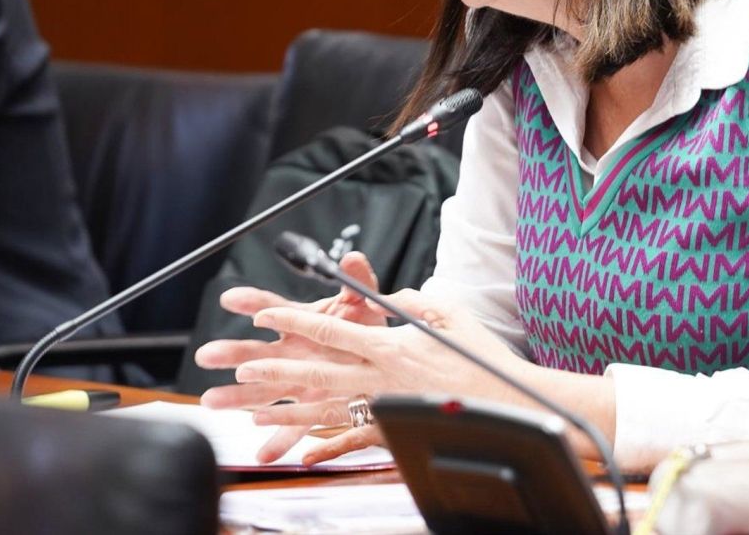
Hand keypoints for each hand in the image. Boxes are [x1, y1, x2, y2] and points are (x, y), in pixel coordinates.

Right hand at [195, 250, 386, 460]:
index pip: (271, 307)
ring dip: (237, 396)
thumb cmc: (366, 328)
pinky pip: (294, 426)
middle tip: (207, 354)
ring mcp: (297, 380)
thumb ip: (356, 282)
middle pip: (256, 351)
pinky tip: (263, 452)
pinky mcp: (311, 406)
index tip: (230, 298)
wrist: (381, 359)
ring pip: (262, 389)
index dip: (252, 302)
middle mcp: (292, 352)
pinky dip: (279, 440)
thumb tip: (351, 258)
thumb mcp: (362, 303)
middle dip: (230, 352)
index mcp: (301, 323)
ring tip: (210, 400)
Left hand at [237, 290, 531, 462]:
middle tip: (243, 368)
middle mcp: (380, 378)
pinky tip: (304, 451)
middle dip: (276, 369)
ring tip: (255, 408)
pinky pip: (354, 438)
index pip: (331, 330)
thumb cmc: (480, 355)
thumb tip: (390, 298)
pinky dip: (327, 446)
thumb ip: (412, 300)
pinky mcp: (397, 429)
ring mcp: (385, 407)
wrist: (506, 401)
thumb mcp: (448, 311)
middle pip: (317, 372)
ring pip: (326, 408)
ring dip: (288, 409)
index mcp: (389, 345)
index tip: (264, 314)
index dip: (294, 321)